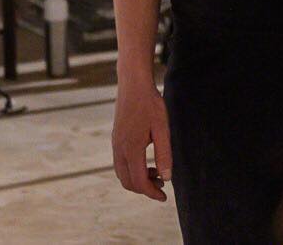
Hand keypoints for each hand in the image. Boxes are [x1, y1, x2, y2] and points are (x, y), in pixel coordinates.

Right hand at [112, 75, 172, 200]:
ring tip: (157, 173)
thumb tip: (167, 177)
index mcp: (131, 149)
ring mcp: (115, 144)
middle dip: (144, 188)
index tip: (164, 197)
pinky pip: (120, 163)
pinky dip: (132, 170)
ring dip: (138, 179)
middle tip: (162, 184)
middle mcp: (119, 149)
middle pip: (128, 182)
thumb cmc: (150, 104)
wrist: (133, 84)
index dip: (151, 193)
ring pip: (122, 174)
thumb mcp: (162, 128)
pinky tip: (147, 161)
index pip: (139, 181)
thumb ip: (164, 154)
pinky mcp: (116, 139)